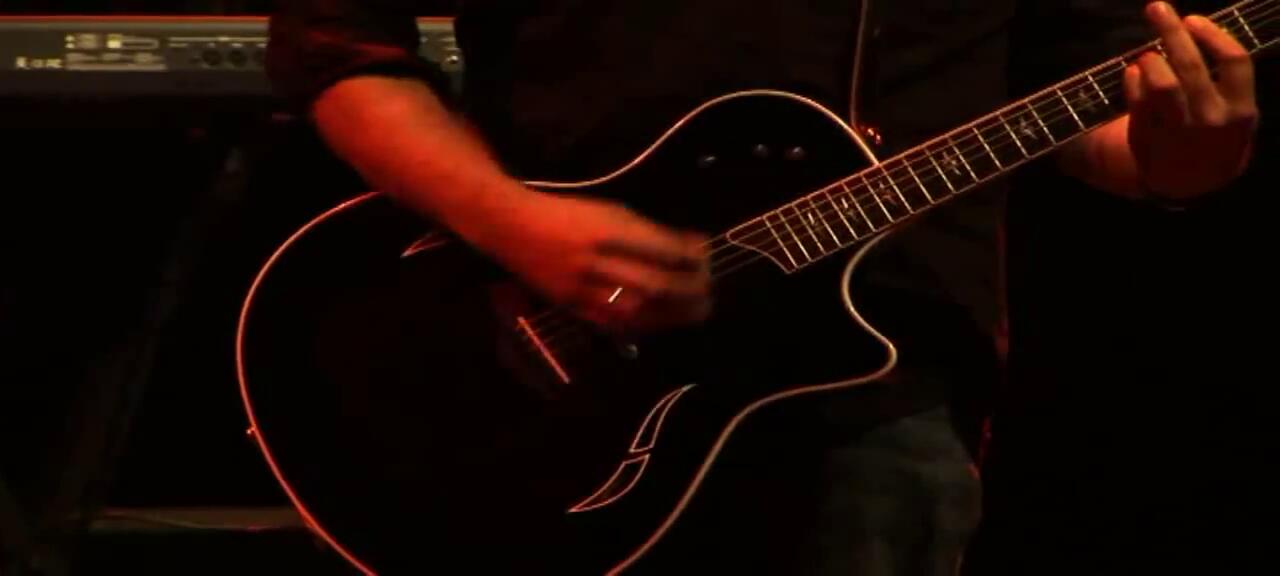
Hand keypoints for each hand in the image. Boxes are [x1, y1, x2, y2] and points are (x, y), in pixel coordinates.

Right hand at [485, 191, 710, 330]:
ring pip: (636, 308)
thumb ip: (646, 231)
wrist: (511, 227)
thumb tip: (690, 247)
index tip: (707, 255)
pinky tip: (662, 322)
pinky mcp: (570, 306)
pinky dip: (642, 324)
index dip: (688, 256)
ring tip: (696, 312)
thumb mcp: (608, 210)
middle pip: (652, 283)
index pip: (658, 249)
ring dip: (671, 313)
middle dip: (687, 290)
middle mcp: (595, 260)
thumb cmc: (566, 213)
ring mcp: (581, 287)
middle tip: (710, 291)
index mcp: (606, 229)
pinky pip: (612, 322)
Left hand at [1124, 1, 1258, 199]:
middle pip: (1191, 66)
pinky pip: (1138, 103)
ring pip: (1162, 85)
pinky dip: (1132, 81)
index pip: (1234, 61)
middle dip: (1171, 32)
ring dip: (1150, 59)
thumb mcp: (1235, 108)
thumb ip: (1224, 77)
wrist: (1197, 182)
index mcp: (1241, 108)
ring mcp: (1180, 133)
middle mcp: (1212, 120)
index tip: (1192, 19)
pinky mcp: (1150, 140)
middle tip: (1156, 8)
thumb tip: (1192, 31)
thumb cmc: (1217, 131)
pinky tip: (1133, 71)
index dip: (1212, 35)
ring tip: (1147, 54)